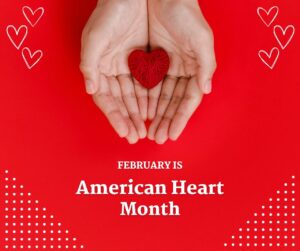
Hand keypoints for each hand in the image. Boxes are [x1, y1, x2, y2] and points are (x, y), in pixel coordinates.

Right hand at [80, 0, 147, 143]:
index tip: (124, 132)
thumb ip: (90, 64)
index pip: (106, 99)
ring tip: (147, 130)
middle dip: (128, 120)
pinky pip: (147, 85)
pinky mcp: (143, 63)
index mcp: (99, 68)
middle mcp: (113, 71)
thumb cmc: (110, 13)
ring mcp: (129, 68)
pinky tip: (154, 112)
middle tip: (136, 137)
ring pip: (135, 96)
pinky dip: (150, 99)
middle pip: (121, 102)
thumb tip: (90, 90)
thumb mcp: (95, 37)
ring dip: (140, 114)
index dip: (114, 116)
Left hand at [147, 0, 216, 143]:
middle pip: (174, 103)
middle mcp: (182, 72)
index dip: (181, 118)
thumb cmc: (186, 14)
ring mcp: (167, 68)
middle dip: (166, 121)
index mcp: (196, 69)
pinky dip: (146, 100)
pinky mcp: (153, 63)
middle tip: (158, 138)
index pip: (188, 100)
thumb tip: (206, 90)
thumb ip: (206, 66)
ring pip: (161, 98)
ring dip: (156, 115)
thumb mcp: (201, 39)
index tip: (173, 135)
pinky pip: (148, 85)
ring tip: (149, 132)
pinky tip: (142, 113)